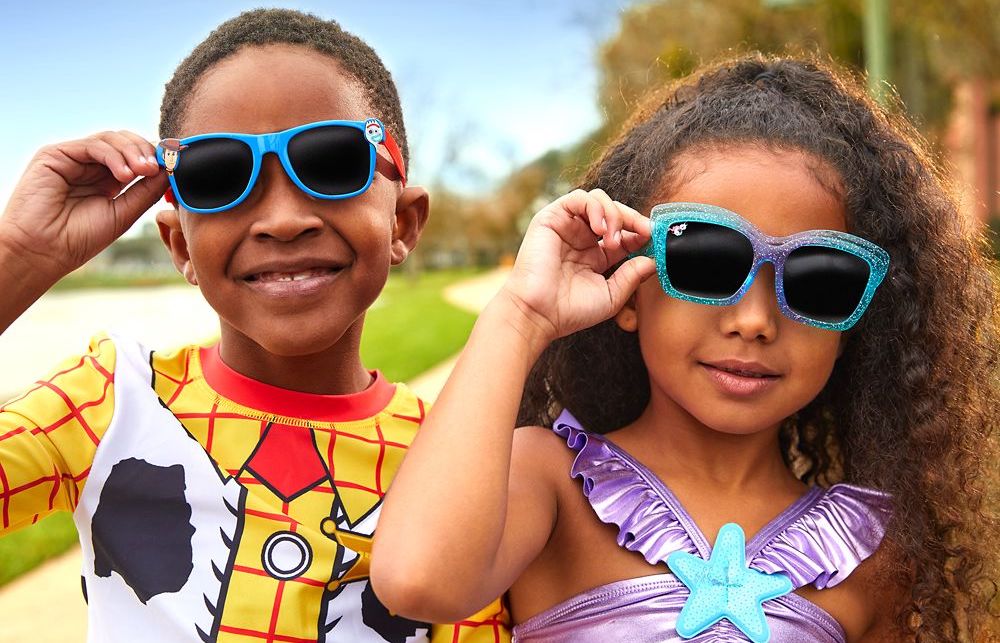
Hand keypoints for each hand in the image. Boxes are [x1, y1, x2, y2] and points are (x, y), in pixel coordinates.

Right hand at [0, 131, 168, 279]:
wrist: (44, 251)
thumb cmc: (80, 238)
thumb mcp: (124, 213)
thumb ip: (145, 191)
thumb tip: (171, 170)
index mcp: (107, 179)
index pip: (136, 156)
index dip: (156, 157)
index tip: (177, 164)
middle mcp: (90, 165)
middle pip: (126, 142)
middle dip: (147, 151)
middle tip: (160, 166)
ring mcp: (73, 158)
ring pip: (111, 139)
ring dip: (133, 151)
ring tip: (143, 171)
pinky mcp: (55, 155)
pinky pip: (92, 145)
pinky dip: (113, 155)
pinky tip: (124, 174)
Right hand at [500, 188, 655, 342]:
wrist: (538, 313)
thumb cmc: (569, 311)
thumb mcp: (611, 296)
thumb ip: (631, 277)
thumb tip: (652, 261)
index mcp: (595, 256)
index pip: (624, 233)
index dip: (640, 231)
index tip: (653, 238)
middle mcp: (581, 238)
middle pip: (614, 212)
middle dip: (632, 219)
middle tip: (644, 231)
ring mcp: (567, 227)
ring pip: (599, 200)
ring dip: (614, 214)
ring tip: (612, 238)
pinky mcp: (551, 218)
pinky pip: (579, 198)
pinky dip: (594, 207)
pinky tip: (599, 229)